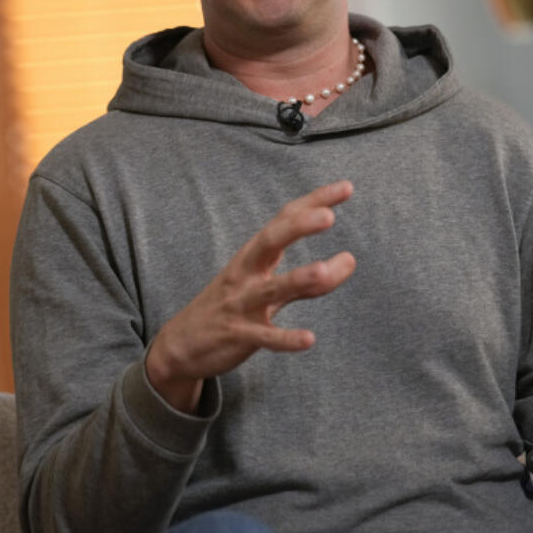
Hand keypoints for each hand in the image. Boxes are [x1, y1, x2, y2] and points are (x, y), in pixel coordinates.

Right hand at [146, 180, 356, 411]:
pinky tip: (309, 339)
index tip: (346, 188)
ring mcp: (241, 304)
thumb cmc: (231, 306)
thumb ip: (310, 280)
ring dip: (297, 279)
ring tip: (323, 270)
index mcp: (254, 256)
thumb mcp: (270, 290)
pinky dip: (286, 338)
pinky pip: (265, 337)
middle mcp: (246, 274)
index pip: (285, 220)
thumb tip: (351, 260)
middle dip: (298, 228)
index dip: (315, 202)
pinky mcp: (239, 336)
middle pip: (270, 242)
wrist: (181, 344)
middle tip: (328, 217)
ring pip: (271, 289)